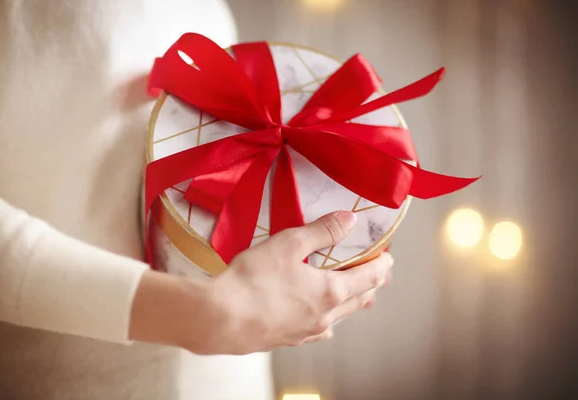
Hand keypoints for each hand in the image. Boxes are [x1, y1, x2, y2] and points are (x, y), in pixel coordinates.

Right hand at [129, 211, 393, 354]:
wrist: (219, 318)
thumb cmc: (253, 280)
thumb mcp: (289, 243)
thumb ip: (322, 231)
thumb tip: (349, 219)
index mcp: (330, 292)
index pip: (369, 278)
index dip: (382, 266)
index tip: (388, 259)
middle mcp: (323, 317)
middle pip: (358, 301)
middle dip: (370, 286)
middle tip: (377, 276)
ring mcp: (305, 332)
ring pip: (338, 319)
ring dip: (349, 305)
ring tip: (352, 298)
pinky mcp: (285, 340)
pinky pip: (315, 330)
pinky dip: (324, 320)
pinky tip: (317, 322)